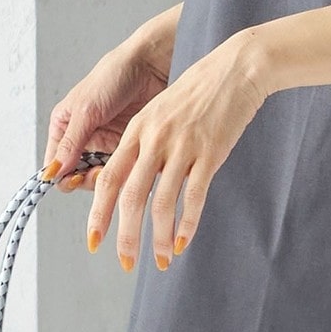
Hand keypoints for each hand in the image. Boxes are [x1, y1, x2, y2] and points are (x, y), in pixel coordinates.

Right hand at [42, 38, 171, 193]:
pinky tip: (129, 166)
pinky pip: (121, 169)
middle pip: (77, 175)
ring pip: (100, 177)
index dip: (62, 176)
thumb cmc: (114, 75)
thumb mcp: (87, 109)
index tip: (75, 179)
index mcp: (64, 126)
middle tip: (99, 174)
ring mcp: (106, 143)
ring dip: (106, 178)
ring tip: (115, 168)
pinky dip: (124, 172)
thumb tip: (52, 173)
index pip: (54, 164)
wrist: (151, 64)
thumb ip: (71, 142)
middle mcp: (83, 138)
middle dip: (86, 179)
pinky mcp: (127, 146)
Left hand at [85, 31, 268, 272]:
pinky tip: (184, 241)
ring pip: (161, 203)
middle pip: (130, 197)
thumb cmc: (200, 89)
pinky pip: (194, 196)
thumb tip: (135, 181)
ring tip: (161, 260)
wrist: (236, 68)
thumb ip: (146, 143)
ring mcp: (182, 146)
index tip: (94, 241)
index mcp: (138, 129)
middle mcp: (155, 139)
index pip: (109, 179)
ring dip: (158, 238)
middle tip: (125, 263)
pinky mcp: (210, 152)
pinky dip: (187, 224)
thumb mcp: (161, 110)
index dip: (98, 214)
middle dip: (125, 236)